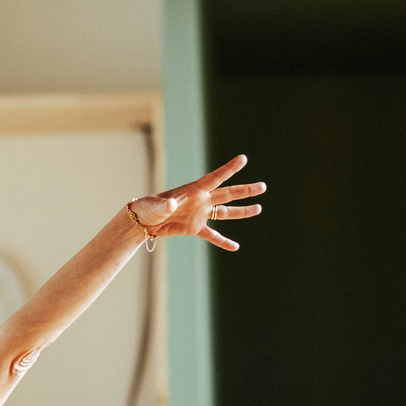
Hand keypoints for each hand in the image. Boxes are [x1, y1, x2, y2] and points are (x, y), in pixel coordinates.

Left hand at [130, 155, 265, 251]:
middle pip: (228, 194)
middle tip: (263, 186)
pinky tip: (235, 247)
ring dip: (242, 211)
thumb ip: (166, 205)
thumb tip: (172, 204)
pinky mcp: (195, 228)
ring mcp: (200, 214)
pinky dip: (223, 241)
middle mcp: (201, 200)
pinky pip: (212, 235)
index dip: (229, 169)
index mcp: (194, 191)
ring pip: (225, 213)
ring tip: (259, 209)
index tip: (243, 159)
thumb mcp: (156, 206)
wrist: (142, 222)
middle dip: (245, 191)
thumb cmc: (147, 208)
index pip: (215, 178)